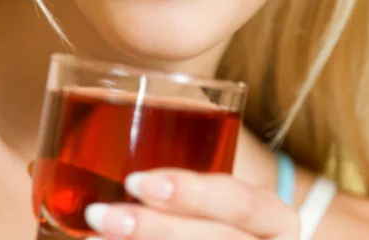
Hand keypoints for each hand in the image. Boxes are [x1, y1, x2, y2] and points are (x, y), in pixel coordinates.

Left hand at [83, 169, 299, 239]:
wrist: (239, 239)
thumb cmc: (222, 215)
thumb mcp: (222, 195)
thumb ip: (193, 174)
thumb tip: (128, 138)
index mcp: (275, 220)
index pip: (240, 203)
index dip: (191, 193)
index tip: (135, 180)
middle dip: (154, 230)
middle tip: (100, 213)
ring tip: (93, 237)